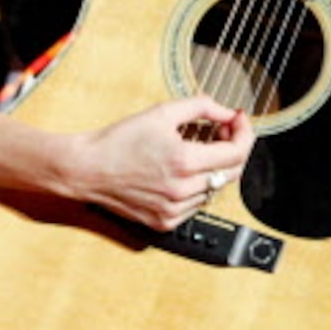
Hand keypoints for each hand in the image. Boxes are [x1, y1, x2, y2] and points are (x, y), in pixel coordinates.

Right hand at [67, 97, 252, 231]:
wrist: (85, 169)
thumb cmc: (116, 142)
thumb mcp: (160, 113)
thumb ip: (200, 107)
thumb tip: (227, 113)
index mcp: (184, 161)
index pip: (237, 152)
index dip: (244, 133)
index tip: (238, 121)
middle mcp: (182, 189)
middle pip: (232, 172)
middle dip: (233, 148)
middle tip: (222, 132)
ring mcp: (175, 209)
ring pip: (215, 189)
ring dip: (214, 169)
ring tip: (197, 152)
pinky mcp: (165, 222)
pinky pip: (197, 205)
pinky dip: (197, 188)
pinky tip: (181, 173)